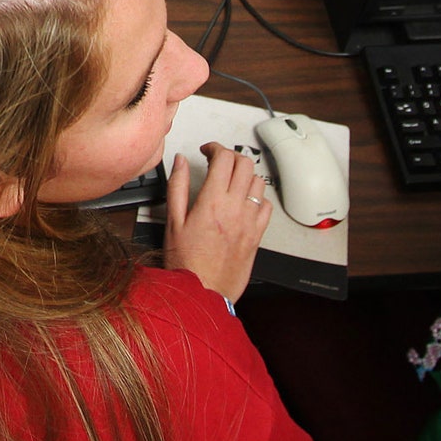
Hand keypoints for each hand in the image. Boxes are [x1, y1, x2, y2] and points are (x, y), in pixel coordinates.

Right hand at [164, 142, 269, 302]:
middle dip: (231, 156)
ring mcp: (249, 221)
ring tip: (231, 181)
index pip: (224, 158)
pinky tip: (245, 202)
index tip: (207, 151)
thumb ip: (177, 186)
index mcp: (212, 201)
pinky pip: (267, 206)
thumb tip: (180, 162)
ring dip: (245, 175)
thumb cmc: (186, 263)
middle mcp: (235, 208)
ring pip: (259, 182)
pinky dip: (258, 197)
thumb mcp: (173, 221)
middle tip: (219, 162)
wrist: (203, 292)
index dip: (215, 147)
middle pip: (244, 164)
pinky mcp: (257, 235)